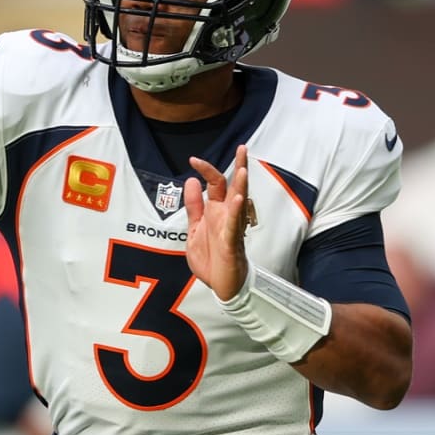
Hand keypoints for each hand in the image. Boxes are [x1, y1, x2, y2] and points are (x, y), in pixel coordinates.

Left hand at [184, 145, 249, 300]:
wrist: (220, 285)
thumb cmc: (211, 259)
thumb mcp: (194, 228)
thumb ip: (193, 206)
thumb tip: (191, 181)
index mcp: (216, 211)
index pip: (215, 183)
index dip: (206, 170)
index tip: (193, 160)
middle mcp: (226, 215)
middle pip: (234, 186)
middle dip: (239, 166)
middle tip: (242, 148)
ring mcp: (231, 227)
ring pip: (239, 202)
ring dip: (241, 185)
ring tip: (243, 168)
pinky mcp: (232, 242)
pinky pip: (235, 225)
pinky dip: (236, 212)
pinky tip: (237, 199)